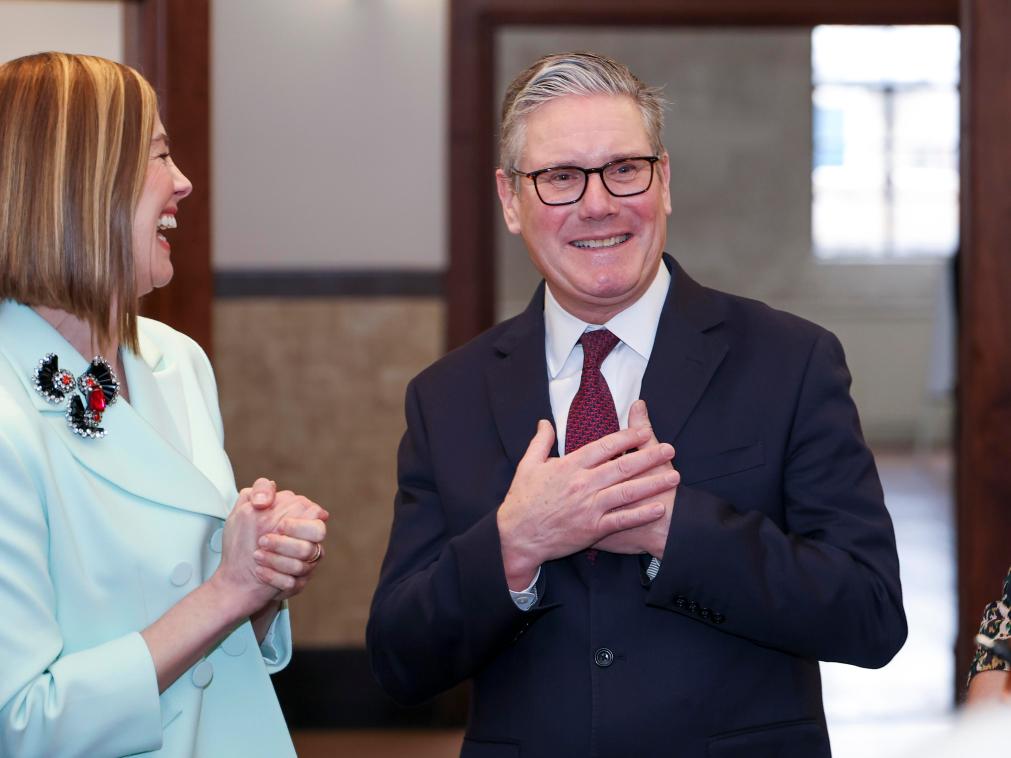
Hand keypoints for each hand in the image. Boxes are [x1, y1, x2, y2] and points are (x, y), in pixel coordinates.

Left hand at [252, 489, 327, 599]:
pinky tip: (259, 570)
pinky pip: (291, 584)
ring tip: (256, 555)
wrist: (236, 573)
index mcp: (303, 525)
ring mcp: (304, 568)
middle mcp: (308, 546)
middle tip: (263, 541)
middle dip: (286, 544)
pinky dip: (272, 577)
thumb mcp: (246, 510)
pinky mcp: (296, 585)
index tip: (279, 525)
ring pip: (300, 567)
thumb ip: (260, 490)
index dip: (298, 525)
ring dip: (275, 560)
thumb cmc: (246, 538)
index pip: (317, 523)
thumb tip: (267, 498)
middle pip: (311, 547)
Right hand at [497, 420, 677, 588]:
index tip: (644, 431)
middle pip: (622, 466)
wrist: (517, 536)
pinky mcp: (592, 528)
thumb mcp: (527, 465)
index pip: (604, 446)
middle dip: (649, 457)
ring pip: (627, 491)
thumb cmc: (522, 500)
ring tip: (674, 476)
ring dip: (653, 483)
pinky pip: (622, 519)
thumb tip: (545, 422)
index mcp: (569, 466)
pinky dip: (641, 514)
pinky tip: (659, 507)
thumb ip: (540, 442)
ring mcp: (589, 507)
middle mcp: (583, 484)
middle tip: (670, 449)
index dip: (627, 437)